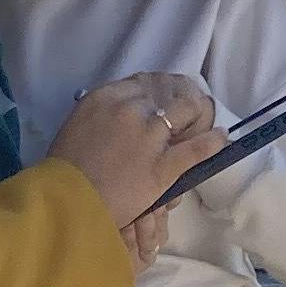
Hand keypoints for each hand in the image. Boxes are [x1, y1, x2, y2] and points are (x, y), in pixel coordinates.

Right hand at [50, 75, 223, 236]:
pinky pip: (196, 149)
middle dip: (177, 98)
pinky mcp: (162, 166)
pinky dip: (212, 142)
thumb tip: (119, 115)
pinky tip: (221, 138)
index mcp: (104, 98)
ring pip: (185, 113)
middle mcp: (129, 109)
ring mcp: (148, 137)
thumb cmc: (64, 172)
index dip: (158, 89)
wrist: (65, 204)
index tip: (164, 96)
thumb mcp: (76, 129)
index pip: (142, 82)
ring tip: (204, 118)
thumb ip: (101, 116)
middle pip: (166, 93)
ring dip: (196, 114)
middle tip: (185, 107)